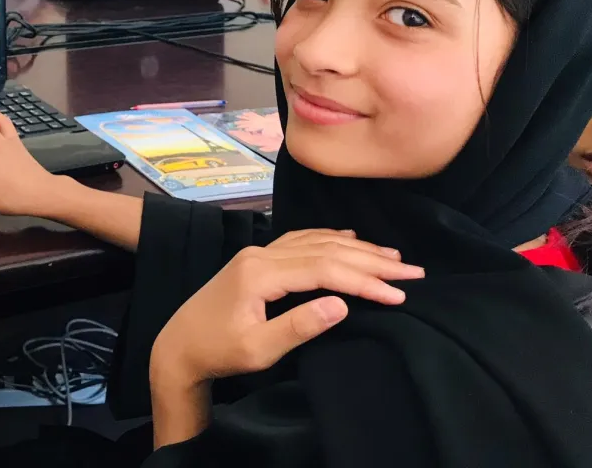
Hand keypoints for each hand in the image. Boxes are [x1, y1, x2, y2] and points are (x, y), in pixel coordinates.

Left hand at [150, 229, 423, 388]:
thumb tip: (341, 303)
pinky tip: (348, 239)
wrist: (178, 346)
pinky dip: (329, 239)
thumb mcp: (258, 349)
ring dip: (355, 248)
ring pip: (314, 242)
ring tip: (392, 256)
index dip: (364, 280)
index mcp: (260, 274)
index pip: (324, 269)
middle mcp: (260, 255)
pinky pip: (299, 241)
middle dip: (371, 261)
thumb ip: (299, 326)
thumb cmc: (218, 352)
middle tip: (413, 271)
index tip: (399, 294)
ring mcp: (257, 254)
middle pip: (324, 250)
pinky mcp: (256, 260)